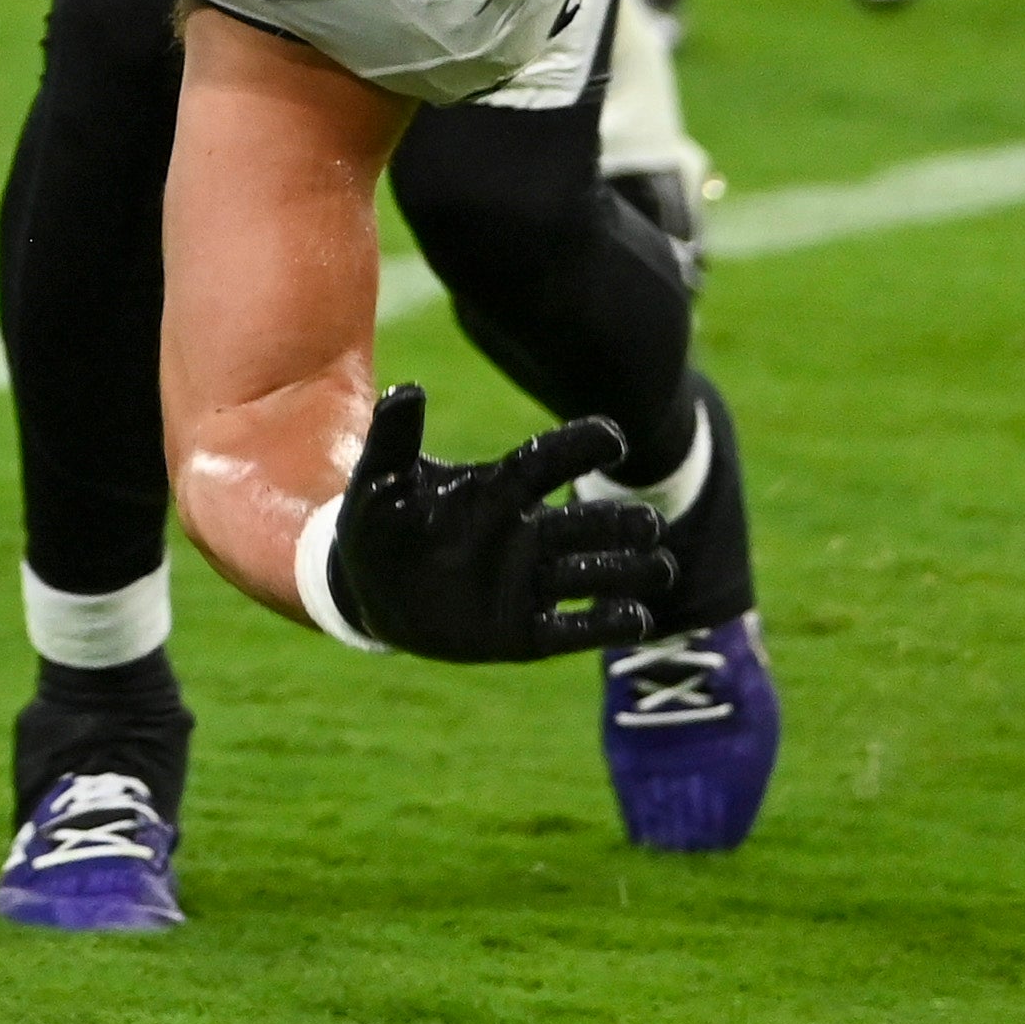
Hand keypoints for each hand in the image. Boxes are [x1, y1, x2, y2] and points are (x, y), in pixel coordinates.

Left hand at [319, 386, 673, 661]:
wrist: (365, 592)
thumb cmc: (378, 526)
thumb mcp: (378, 481)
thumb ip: (393, 440)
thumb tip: (408, 390)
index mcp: (497, 493)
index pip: (546, 462)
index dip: (579, 447)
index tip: (612, 438)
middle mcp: (524, 536)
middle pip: (586, 523)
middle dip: (620, 523)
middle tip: (647, 523)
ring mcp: (527, 584)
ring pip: (592, 573)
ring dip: (627, 570)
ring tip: (659, 566)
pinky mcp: (522, 633)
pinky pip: (572, 630)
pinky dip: (606, 624)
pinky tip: (638, 618)